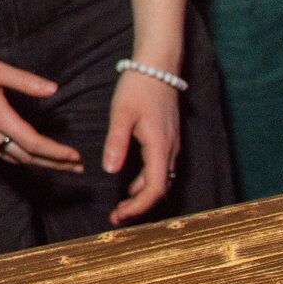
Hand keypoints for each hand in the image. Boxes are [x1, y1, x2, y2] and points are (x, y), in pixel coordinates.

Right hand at [0, 40, 84, 172]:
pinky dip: (20, 159)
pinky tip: (28, 156)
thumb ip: (24, 81)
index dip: (57, 152)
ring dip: (39, 164)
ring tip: (59, 165)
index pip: (33, 143)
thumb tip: (53, 89)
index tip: (76, 156)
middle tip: (77, 167)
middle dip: (55, 164)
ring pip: (13, 159)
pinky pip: (0, 154)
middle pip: (27, 157)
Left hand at [104, 68, 181, 223]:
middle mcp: (171, 150)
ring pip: (161, 180)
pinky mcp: (167, 139)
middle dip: (139, 207)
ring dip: (142, 196)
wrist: (158, 66)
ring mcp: (171, 145)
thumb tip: (111, 170)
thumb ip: (117, 142)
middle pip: (160, 189)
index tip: (119, 215)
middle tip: (116, 217)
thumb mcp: (122, 113)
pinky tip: (128, 184)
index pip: (155, 188)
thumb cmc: (138, 87)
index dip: (139, 207)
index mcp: (160, 146)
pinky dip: (146, 181)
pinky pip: (160, 169)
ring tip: (120, 206)